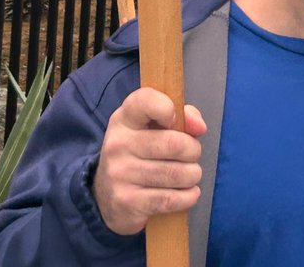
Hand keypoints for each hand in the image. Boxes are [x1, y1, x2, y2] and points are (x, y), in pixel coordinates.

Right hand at [92, 87, 205, 236]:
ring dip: (192, 175)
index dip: (167, 107)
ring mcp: (120, 175)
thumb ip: (181, 116)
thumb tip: (199, 127)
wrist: (105, 196)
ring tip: (190, 175)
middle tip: (192, 155)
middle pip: (173, 143)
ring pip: (176, 173)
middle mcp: (118, 144)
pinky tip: (189, 193)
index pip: (145, 100)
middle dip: (193, 150)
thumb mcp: (152, 127)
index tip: (175, 120)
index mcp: (124, 119)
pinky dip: (188, 196)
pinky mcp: (127, 203)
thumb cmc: (139, 152)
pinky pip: (170, 199)